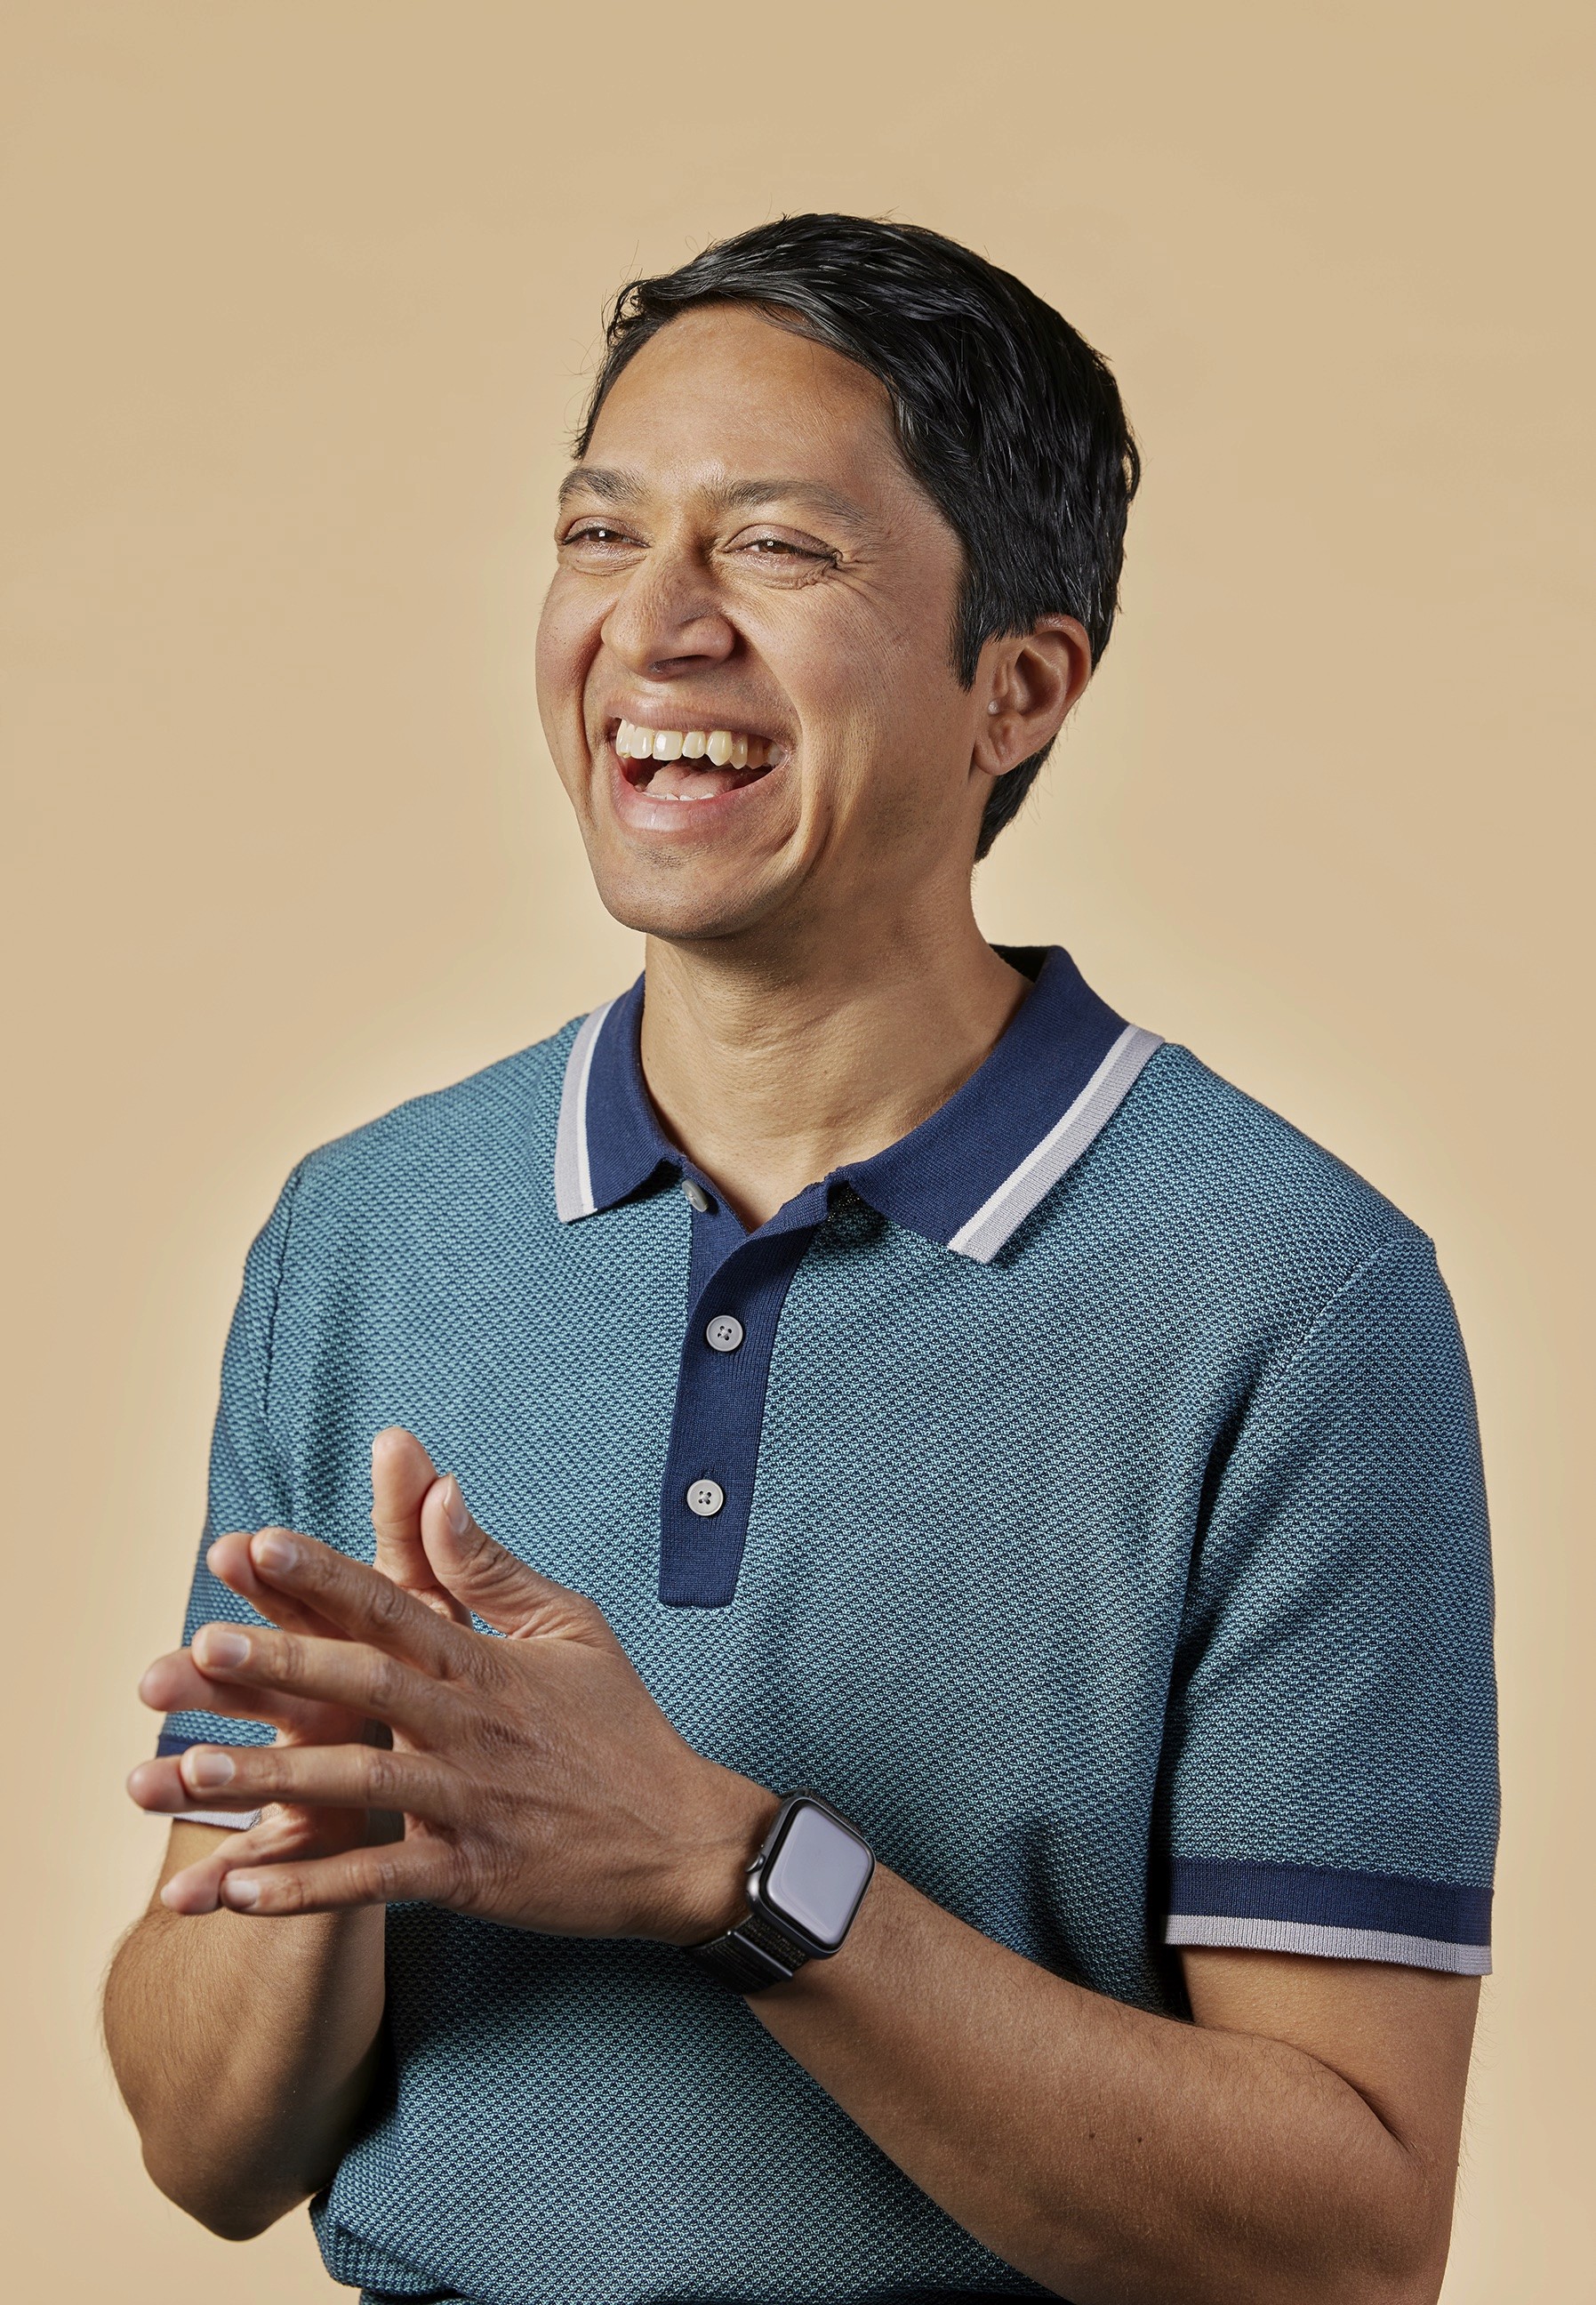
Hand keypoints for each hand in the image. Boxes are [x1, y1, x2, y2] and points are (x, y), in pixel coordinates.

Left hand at [131, 1448, 775, 1940]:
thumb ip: (491, 1567)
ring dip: (273, 1778)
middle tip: (199, 1647)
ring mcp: (469, 1805)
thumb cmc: (623, 1728)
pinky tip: (241, 1891)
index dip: (325, 1575)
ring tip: (190, 1768)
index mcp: (489, 1663)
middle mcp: (472, 1728)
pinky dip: (310, 1888)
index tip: (256, 1544)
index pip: (396, 1604)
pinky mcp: (470, 1877)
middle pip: (365, 1686)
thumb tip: (440, 1489)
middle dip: (280, 1667)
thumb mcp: (572, 1628)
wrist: (683, 1843)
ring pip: (358, 1784)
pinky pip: (378, 1882)